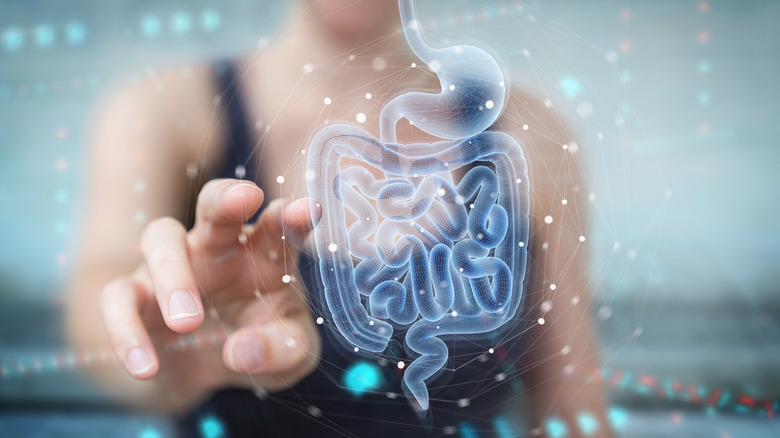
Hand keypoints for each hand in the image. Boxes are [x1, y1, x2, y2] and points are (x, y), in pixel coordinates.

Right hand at [99, 178, 319, 395]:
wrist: (205, 369)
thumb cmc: (259, 342)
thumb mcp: (288, 353)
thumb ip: (283, 349)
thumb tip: (241, 350)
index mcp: (265, 251)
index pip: (280, 225)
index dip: (293, 216)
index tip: (309, 210)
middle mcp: (218, 246)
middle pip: (216, 203)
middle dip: (227, 196)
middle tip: (244, 197)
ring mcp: (173, 264)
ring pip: (161, 238)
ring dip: (173, 274)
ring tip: (187, 322)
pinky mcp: (134, 295)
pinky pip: (117, 297)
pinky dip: (126, 331)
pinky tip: (146, 368)